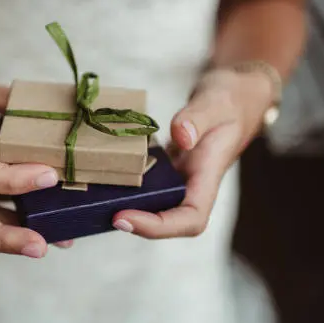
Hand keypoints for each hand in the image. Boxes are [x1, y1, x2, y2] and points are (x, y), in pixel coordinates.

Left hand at [112, 68, 274, 237]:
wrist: (233, 94)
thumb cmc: (231, 99)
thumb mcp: (217, 102)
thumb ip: (198, 118)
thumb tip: (181, 137)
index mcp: (208, 177)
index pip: (190, 219)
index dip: (158, 227)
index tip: (124, 217)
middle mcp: (190, 185)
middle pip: (166, 220)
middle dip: (134, 223)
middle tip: (98, 210)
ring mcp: (175, 177)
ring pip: (150, 204)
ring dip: (124, 204)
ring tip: (90, 197)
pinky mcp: (163, 167)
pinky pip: (142, 182)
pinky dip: (122, 180)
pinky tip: (97, 170)